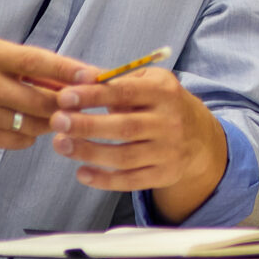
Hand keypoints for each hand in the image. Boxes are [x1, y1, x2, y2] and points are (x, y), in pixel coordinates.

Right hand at [0, 32, 94, 152]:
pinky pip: (18, 140)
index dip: (69, 70)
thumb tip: (67, 76)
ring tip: (56, 112)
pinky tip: (25, 123)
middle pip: (41, 100)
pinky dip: (29, 133)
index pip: (37, 62)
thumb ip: (22, 61)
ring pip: (33, 124)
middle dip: (68, 104)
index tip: (95, 75)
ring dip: (51, 120)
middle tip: (85, 103)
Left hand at [50, 68, 228, 220]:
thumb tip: (79, 77)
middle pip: (124, 127)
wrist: (200, 137)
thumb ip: (115, 80)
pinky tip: (81, 173)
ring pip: (124, 157)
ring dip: (89, 152)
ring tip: (60, 144)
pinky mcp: (165, 175)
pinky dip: (104, 180)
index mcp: (164, 93)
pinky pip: (131, 181)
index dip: (94, 95)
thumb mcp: (149, 82)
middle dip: (87, 125)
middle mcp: (169, 122)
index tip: (65, 96)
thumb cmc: (162, 104)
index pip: (126, 93)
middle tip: (57, 121)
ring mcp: (168, 151)